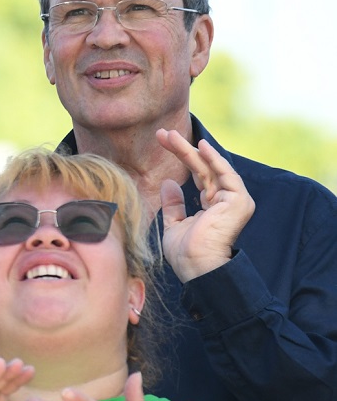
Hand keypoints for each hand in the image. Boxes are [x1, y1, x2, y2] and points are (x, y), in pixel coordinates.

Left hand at [155, 132, 253, 281]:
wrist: (197, 267)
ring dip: (190, 151)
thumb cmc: (185, 253)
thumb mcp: (175, 224)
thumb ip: (174, 204)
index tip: (162, 142)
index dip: (182, 158)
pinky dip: (214, 160)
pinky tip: (200, 147)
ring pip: (210, 168)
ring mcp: (234, 201)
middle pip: (203, 169)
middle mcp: (225, 201)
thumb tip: (169, 183)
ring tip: (170, 136)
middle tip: (162, 134)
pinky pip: (226, 175)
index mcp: (213, 207)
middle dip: (182, 150)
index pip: (198, 176)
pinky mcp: (238, 201)